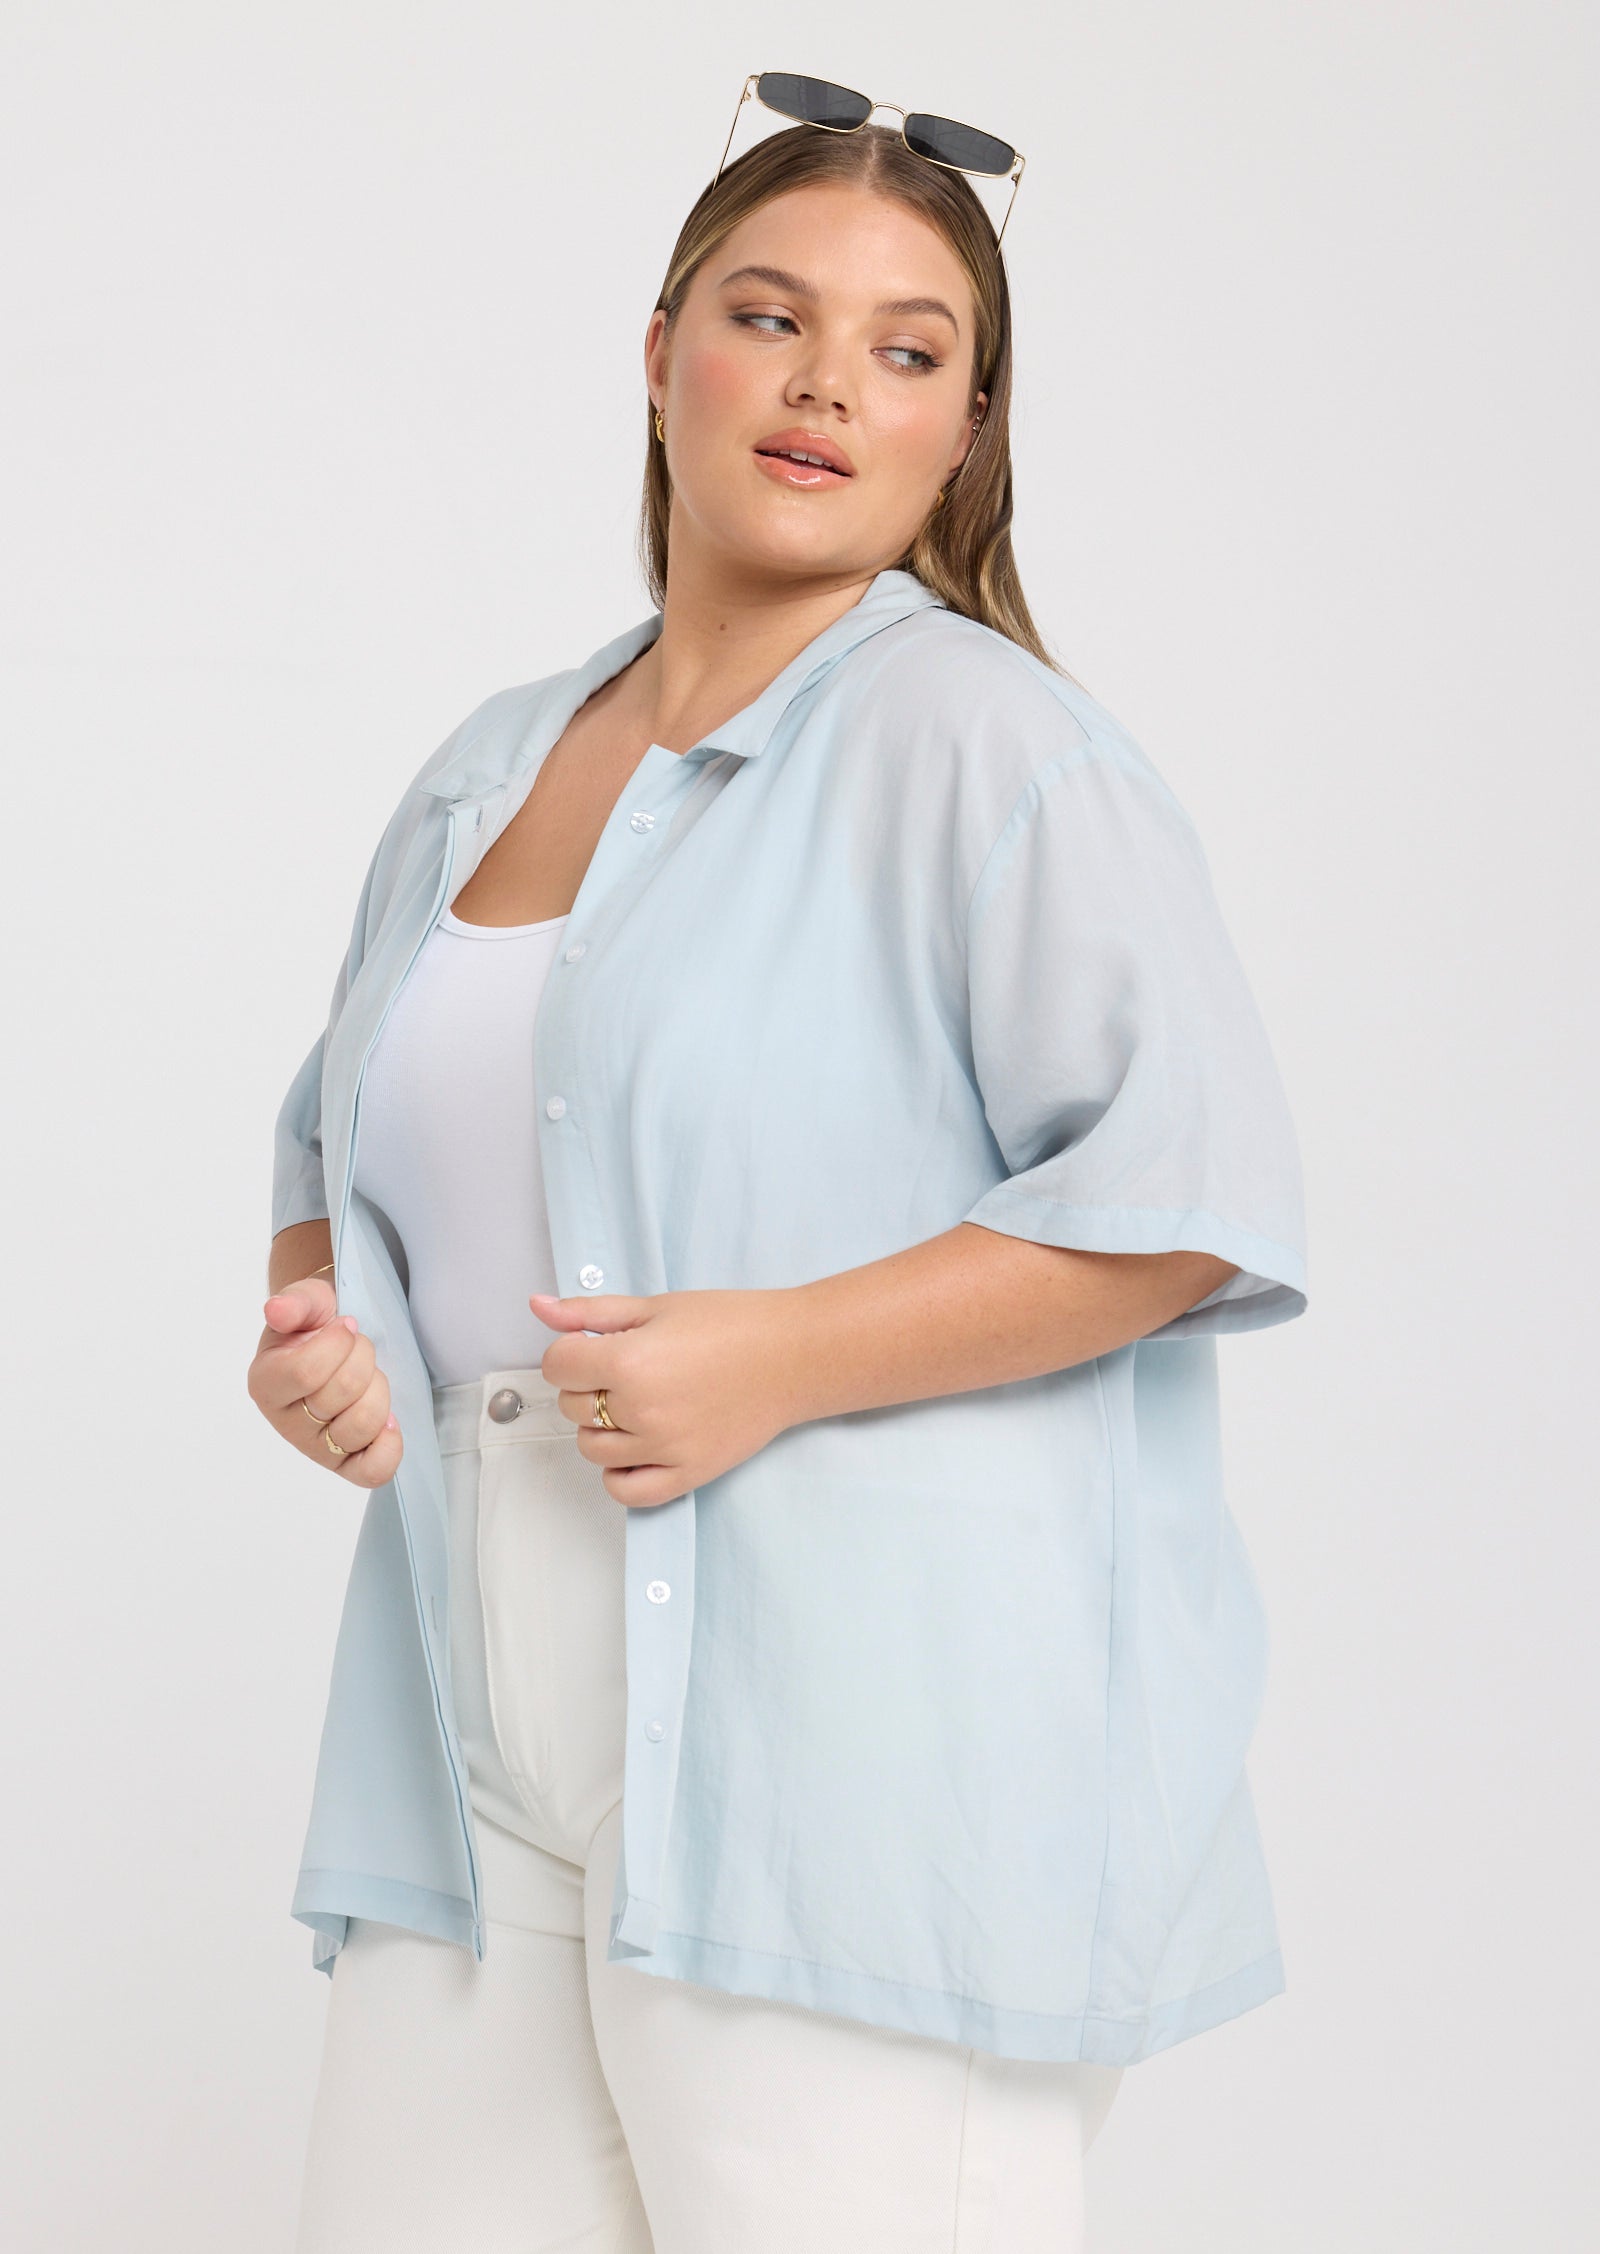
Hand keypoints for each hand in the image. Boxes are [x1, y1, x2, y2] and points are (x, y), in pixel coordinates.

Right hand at [249, 1272, 401, 1488]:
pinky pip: (372, 1471)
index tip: (345, 1325)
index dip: (338, 1343)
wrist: (340, 1343)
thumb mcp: (309, 1302)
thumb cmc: (319, 1324)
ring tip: (370, 1376)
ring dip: (379, 1390)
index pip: (306, 1372)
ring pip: (361, 1426)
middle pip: (341, 1394)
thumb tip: (277, 1310)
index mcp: (266, 1383)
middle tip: (358, 1347)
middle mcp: (286, 1422)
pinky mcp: (347, 1464)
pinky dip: (388, 1445)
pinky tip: (390, 1419)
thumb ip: (296, 1302)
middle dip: (362, 1358)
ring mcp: (316, 1448)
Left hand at [529, 1286, 804, 1507]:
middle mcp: (641, 1409)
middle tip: (627, 1368)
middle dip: (587, 1386)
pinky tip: (637, 1446)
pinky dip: (620, 1473)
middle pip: (572, 1407)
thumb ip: (590, 1312)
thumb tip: (538, 1306)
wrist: (794, 1355)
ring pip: (592, 1449)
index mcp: (629, 1360)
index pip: (557, 1366)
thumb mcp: (656, 1306)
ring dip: (602, 1427)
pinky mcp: (688, 1473)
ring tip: (637, 1403)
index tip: (593, 1347)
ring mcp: (664, 1447)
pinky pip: (627, 1491)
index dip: (569, 1352)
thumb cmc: (732, 1323)